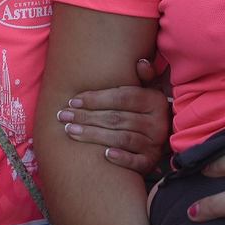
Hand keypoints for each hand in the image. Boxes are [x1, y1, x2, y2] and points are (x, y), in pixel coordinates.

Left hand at [61, 58, 170, 173]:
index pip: (122, 98)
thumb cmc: (143, 110)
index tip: (73, 101)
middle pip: (117, 118)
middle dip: (87, 117)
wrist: (162, 138)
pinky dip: (121, 158)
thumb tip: (140, 63)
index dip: (96, 99)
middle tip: (63, 116)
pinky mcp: (150, 162)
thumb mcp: (147, 90)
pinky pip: (136, 161)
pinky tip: (104, 156)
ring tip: (70, 131)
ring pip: (122, 138)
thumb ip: (143, 75)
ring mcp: (155, 144)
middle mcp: (157, 122)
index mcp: (155, 100)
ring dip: (94, 135)